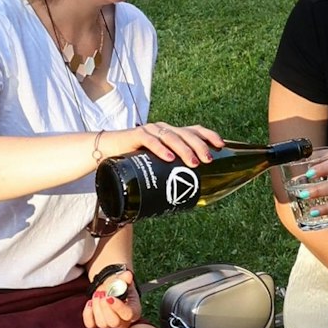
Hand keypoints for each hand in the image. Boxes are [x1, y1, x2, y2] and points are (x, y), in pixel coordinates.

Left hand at [83, 269, 140, 327]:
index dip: (118, 307)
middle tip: (101, 293)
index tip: (109, 297)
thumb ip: (125, 278)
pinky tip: (89, 303)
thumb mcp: (123, 280)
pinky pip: (91, 325)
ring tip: (97, 294)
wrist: (110, 288)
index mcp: (134, 311)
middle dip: (105, 307)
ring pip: (102, 324)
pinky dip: (88, 314)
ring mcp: (110, 325)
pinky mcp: (98, 324)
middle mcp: (123, 321)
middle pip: (114, 322)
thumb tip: (127, 275)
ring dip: (96, 307)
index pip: (128, 314)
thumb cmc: (119, 286)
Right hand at [104, 122, 222, 167]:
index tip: (221, 145)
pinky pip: (150, 140)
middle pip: (186, 134)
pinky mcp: (135, 136)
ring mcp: (150, 131)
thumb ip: (170, 173)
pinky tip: (169, 158)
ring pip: (171, 137)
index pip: (194, 130)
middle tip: (208, 160)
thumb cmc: (134, 161)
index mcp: (171, 134)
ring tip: (193, 162)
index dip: (209, 135)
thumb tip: (191, 197)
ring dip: (184, 149)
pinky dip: (161, 149)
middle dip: (199, 146)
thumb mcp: (156, 166)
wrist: (106, 153)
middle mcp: (163, 130)